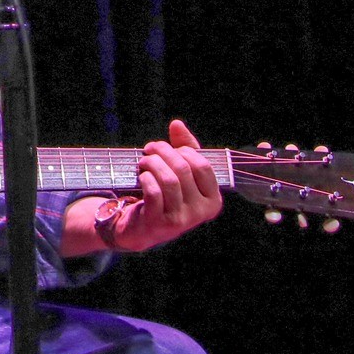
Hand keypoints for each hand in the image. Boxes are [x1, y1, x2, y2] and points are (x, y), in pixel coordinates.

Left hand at [101, 119, 223, 252]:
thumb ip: (184, 147)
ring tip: (144, 161)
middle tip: (149, 149)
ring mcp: (182, 219)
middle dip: (163, 152)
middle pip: (183, 169)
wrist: (142, 228)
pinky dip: (145, 178)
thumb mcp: (180, 173)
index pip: (203, 165)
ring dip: (152, 163)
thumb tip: (177, 124)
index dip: (183, 150)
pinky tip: (141, 176)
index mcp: (212, 200)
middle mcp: (201, 212)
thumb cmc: (165, 196)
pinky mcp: (160, 223)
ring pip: (169, 179)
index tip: (169, 148)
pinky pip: (154, 191)